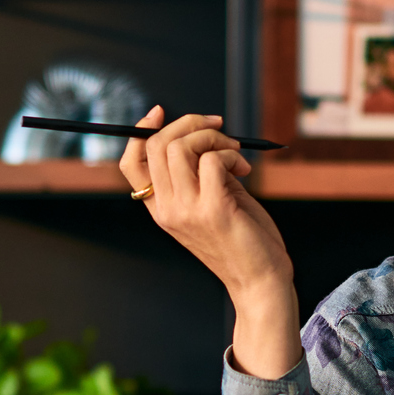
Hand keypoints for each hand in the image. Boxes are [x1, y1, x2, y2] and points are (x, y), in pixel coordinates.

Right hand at [120, 106, 301, 379]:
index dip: (140, 131)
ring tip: (235, 154)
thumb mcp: (213, 201)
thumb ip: (202, 173)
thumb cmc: (243, 241)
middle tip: (220, 129)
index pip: (131, 163)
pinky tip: (243, 170)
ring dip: (213, 138)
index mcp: (161, 209)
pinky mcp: (212, 210)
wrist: (261, 281)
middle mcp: (167, 210)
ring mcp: (186, 211)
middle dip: (190, 124)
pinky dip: (229, 155)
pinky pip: (211, 161)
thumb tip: (205, 135)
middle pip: (156, 146)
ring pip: (180, 148)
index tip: (160, 113)